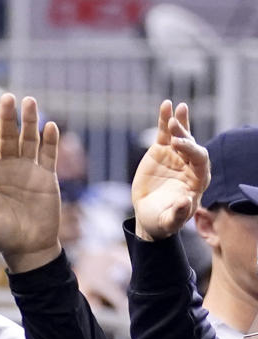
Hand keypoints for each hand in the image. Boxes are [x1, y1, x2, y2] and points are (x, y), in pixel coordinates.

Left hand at [0, 94, 60, 272]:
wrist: (28, 248)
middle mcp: (6, 168)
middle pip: (6, 138)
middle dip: (7, 118)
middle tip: (8, 98)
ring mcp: (27, 170)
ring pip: (28, 140)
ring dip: (30, 122)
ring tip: (29, 102)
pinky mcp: (47, 177)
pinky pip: (48, 155)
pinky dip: (50, 141)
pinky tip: (50, 126)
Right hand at [131, 100, 209, 240]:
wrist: (150, 215)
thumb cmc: (163, 221)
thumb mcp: (170, 221)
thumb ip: (179, 213)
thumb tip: (186, 201)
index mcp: (198, 179)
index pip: (200, 160)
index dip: (191, 151)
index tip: (177, 145)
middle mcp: (190, 165)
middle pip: (192, 145)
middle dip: (184, 136)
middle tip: (173, 129)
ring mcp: (176, 156)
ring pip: (181, 135)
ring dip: (178, 123)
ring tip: (173, 109)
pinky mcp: (162, 151)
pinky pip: (165, 133)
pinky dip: (165, 119)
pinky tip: (166, 105)